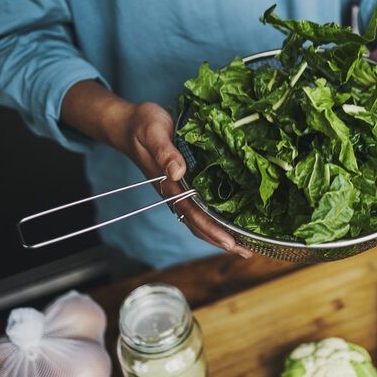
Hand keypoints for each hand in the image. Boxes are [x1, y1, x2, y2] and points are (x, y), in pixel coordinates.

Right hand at [110, 101, 252, 257]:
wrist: (128, 123)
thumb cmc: (142, 125)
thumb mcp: (154, 132)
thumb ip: (164, 152)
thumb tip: (178, 172)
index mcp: (169, 184)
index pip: (193, 213)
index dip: (211, 229)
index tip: (230, 243)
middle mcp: (175, 191)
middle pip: (199, 223)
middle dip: (222, 240)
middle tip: (247, 253)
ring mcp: (180, 189)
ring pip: (201, 218)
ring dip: (221, 233)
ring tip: (244, 245)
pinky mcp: (185, 181)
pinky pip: (202, 205)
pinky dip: (217, 216)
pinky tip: (232, 221)